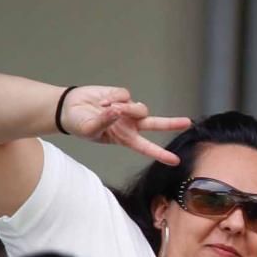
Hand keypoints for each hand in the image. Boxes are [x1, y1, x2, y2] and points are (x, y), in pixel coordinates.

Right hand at [59, 86, 190, 164]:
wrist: (68, 108)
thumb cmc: (79, 124)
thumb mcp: (89, 129)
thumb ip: (104, 122)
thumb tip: (117, 111)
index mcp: (125, 138)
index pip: (146, 148)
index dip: (160, 154)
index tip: (175, 161)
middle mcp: (130, 125)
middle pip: (155, 124)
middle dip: (171, 123)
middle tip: (187, 122)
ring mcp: (127, 109)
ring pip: (138, 108)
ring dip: (125, 108)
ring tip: (105, 108)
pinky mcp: (121, 96)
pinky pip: (125, 95)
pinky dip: (112, 97)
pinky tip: (102, 101)